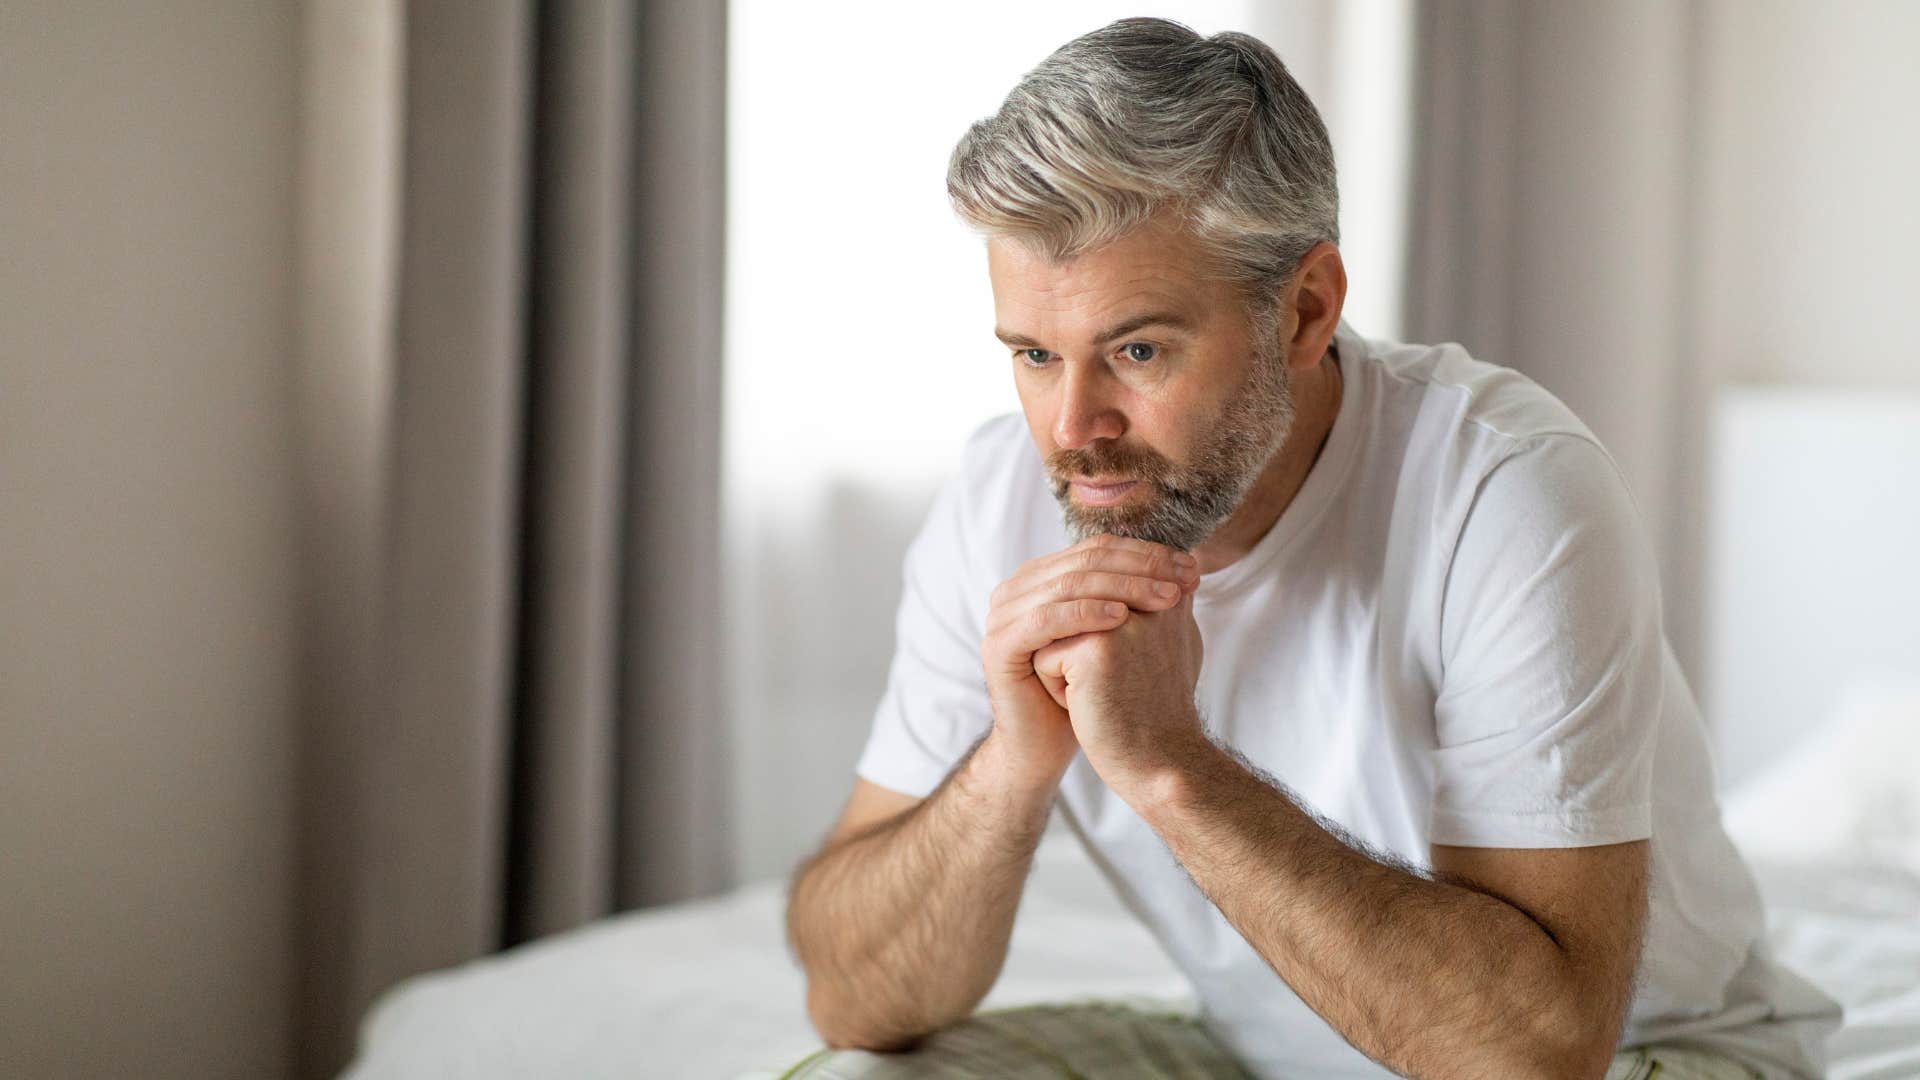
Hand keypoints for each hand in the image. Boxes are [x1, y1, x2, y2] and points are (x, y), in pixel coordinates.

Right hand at [981, 535, 1199, 785]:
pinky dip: (1085, 614)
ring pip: (1068, 586)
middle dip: (1141, 568)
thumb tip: (1193, 560)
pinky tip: (1121, 619)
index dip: (1147, 553)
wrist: (1050, 744)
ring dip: (1122, 587)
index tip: (1192, 567)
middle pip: (1084, 562)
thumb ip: (1140, 595)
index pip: (1097, 549)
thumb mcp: (1118, 634)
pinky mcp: (997, 645)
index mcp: (1042, 576)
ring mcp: (1003, 614)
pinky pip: (1046, 619)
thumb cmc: (1089, 690)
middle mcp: (1017, 588)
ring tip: (1165, 598)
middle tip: (1184, 579)